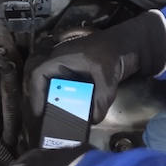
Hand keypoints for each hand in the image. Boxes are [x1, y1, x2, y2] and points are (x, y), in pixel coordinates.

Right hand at [28, 11, 165, 121]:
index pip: (38, 75)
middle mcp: (60, 63)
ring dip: (55, 104)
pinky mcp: (77, 76)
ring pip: (53, 88)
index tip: (38, 112)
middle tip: (46, 121)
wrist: (130, 45)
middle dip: (43, 102)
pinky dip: (66, 102)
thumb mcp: (108, 78)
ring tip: (56, 121)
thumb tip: (94, 120)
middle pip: (42, 84)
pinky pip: (66, 90)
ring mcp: (68, 69)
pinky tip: (72, 114)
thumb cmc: (114, 53)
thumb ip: (101, 100)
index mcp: (61, 58)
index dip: (35, 94)